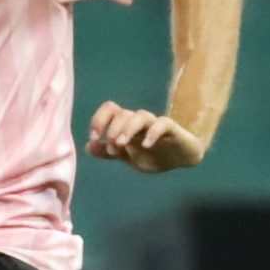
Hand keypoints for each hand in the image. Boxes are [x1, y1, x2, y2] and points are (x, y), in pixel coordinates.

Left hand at [86, 103, 205, 173]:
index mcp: (126, 125)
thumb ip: (108, 152)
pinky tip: (146, 145)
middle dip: (114, 129)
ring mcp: (156, 124)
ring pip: (141, 116)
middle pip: (123, 113)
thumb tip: (87, 146)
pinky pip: (163, 124)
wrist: (181, 158)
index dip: (99, 120)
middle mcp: (139, 122)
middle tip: (112, 146)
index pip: (110, 110)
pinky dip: (153, 132)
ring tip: (121, 144)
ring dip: (128, 129)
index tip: (94, 137)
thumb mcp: (127, 157)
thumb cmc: (153, 155)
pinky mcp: (173, 130)